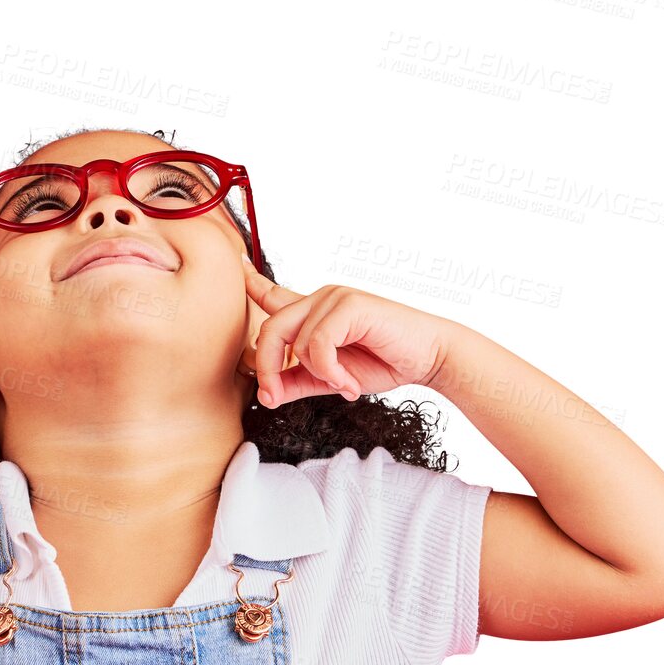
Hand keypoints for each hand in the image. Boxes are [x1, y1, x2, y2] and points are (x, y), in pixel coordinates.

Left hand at [242, 255, 451, 408]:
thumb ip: (297, 383)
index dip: (251, 284)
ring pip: (294, 341)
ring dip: (316, 375)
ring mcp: (334, 298)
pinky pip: (317, 344)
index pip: (273, 295)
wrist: (427, 358)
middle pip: (270, 328)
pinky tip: (348, 383)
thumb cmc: (384, 362)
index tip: (236, 268)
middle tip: (276, 396)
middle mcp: (320, 298)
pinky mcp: (349, 305)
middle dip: (267, 369)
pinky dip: (330, 371)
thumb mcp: (330, 379)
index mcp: (314, 312)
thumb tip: (266, 395)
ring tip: (341, 385)